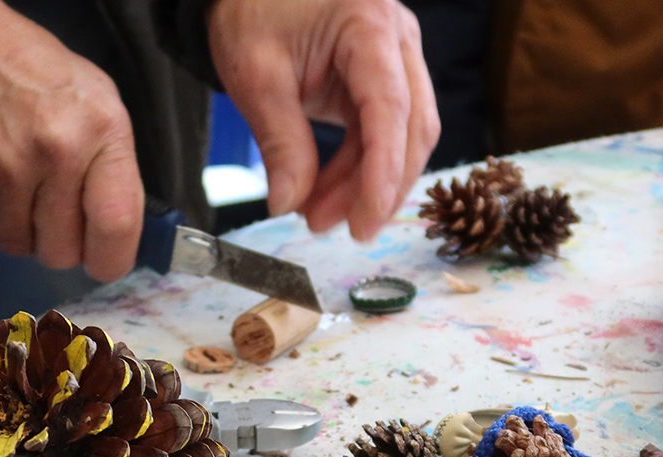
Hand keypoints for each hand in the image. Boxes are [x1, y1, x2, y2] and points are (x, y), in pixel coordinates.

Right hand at [0, 0, 143, 280]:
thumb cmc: (32, 73)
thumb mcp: (96, 101)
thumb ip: (112, 166)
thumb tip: (116, 234)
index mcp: (103, 130)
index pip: (117, 224)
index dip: (110, 259)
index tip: (101, 262)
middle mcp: (60, 150)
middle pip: (63, 251)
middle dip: (54, 242)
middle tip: (45, 210)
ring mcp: (9, 166)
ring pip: (18, 246)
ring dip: (14, 227)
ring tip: (12, 184)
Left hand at [206, 0, 439, 239]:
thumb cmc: (251, 10)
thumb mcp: (255, 78)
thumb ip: (279, 144)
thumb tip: (288, 204)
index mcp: (368, 25)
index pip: (390, 110)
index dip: (382, 174)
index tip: (365, 222)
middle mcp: (396, 39)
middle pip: (411, 129)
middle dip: (377, 188)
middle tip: (337, 229)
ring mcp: (395, 56)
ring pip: (402, 137)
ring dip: (366, 184)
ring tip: (317, 215)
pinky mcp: (383, 75)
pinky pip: (383, 132)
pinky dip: (358, 168)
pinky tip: (325, 192)